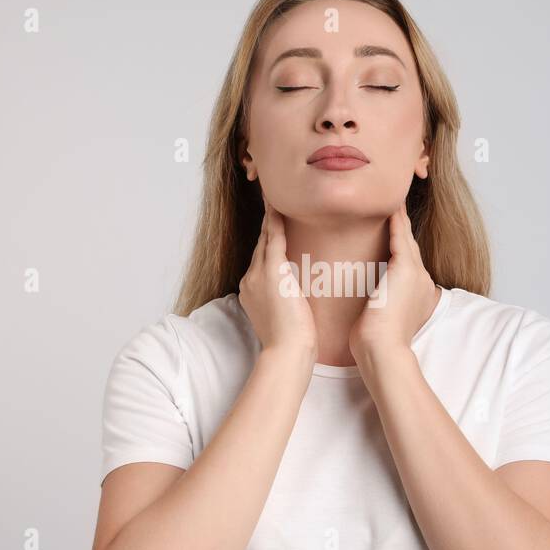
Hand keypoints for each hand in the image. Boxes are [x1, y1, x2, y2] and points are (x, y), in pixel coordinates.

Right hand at [238, 201, 317, 364]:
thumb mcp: (286, 319)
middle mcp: (250, 280)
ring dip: (270, 218)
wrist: (287, 351)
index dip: (267, 243)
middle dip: (266, 226)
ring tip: (274, 197)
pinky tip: (278, 205)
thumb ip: (288, 303)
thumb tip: (299, 299)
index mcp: (253, 291)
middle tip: (273, 201)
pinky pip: (273, 239)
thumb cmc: (292, 342)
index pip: (262, 260)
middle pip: (260, 246)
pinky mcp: (271, 272)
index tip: (274, 229)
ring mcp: (257, 275)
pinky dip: (275, 221)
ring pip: (264, 239)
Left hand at [349, 203, 439, 363]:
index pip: (404, 259)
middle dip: (401, 223)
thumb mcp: (377, 317)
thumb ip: (374, 304)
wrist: (382, 350)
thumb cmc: (374, 342)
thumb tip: (362, 303)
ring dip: (399, 215)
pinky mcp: (407, 269)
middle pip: (408, 244)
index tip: (389, 227)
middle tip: (394, 200)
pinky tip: (391, 204)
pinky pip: (400, 235)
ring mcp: (416, 273)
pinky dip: (396, 219)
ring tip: (392, 196)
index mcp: (413, 291)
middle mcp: (419, 279)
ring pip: (406, 236)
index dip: (397, 242)